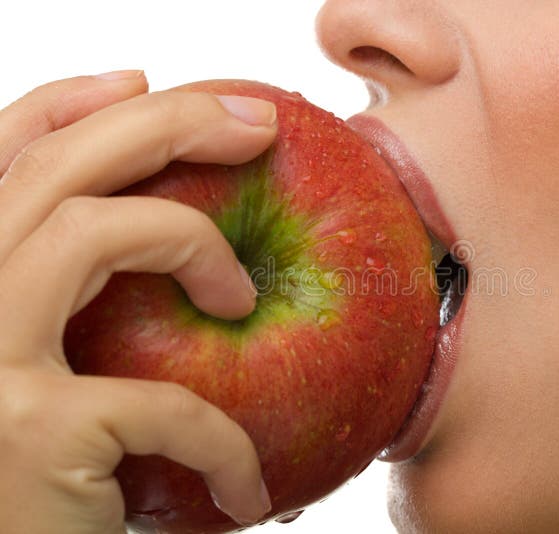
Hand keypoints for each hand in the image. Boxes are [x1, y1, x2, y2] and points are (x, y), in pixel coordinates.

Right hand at [0, 71, 276, 532]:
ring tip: (244, 294)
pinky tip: (247, 488)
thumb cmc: (37, 490)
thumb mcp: (41, 375)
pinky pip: (164, 403)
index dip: (68, 103)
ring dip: (192, 242)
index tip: (144, 80)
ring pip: (88, 232)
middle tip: (254, 123)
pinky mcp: (29, 434)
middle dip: (164, 124)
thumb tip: (143, 219)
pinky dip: (224, 443)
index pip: (0, 157)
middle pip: (51, 170)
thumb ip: (66, 295)